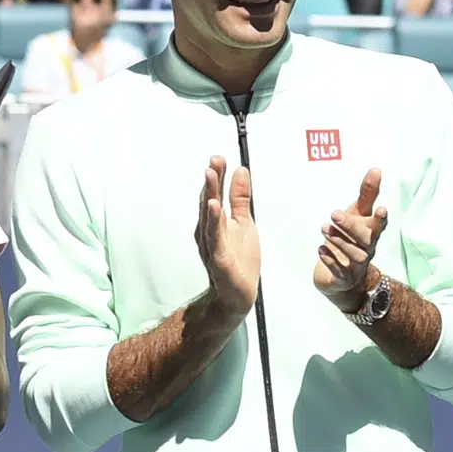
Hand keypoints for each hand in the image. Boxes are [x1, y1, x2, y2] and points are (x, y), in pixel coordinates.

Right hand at [194, 156, 259, 316]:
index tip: (218, 158)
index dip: (217, 176)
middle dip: (211, 181)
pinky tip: (215, 208)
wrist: (237, 293)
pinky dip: (214, 223)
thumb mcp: (244, 222)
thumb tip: (241, 170)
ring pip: (209, 217)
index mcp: (215, 221)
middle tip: (213, 161)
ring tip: (210, 177)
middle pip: (209, 201)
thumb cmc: (238, 258)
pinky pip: (215, 239)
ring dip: (209, 196)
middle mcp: (209, 231)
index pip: (215, 194)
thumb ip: (240, 198)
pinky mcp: (219, 259)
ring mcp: (212, 245)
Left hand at [314, 169, 388, 307]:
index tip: (380, 209)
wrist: (343, 276)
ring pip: (355, 255)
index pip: (379, 225)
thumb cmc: (351, 239)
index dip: (380, 219)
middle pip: (366, 239)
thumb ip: (367, 194)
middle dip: (351, 226)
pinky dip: (331, 261)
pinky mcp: (345, 278)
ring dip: (340, 241)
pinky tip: (321, 250)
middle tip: (334, 214)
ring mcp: (357, 265)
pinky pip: (340, 271)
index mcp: (371, 232)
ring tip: (324, 229)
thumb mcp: (358, 215)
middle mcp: (367, 249)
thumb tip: (376, 169)